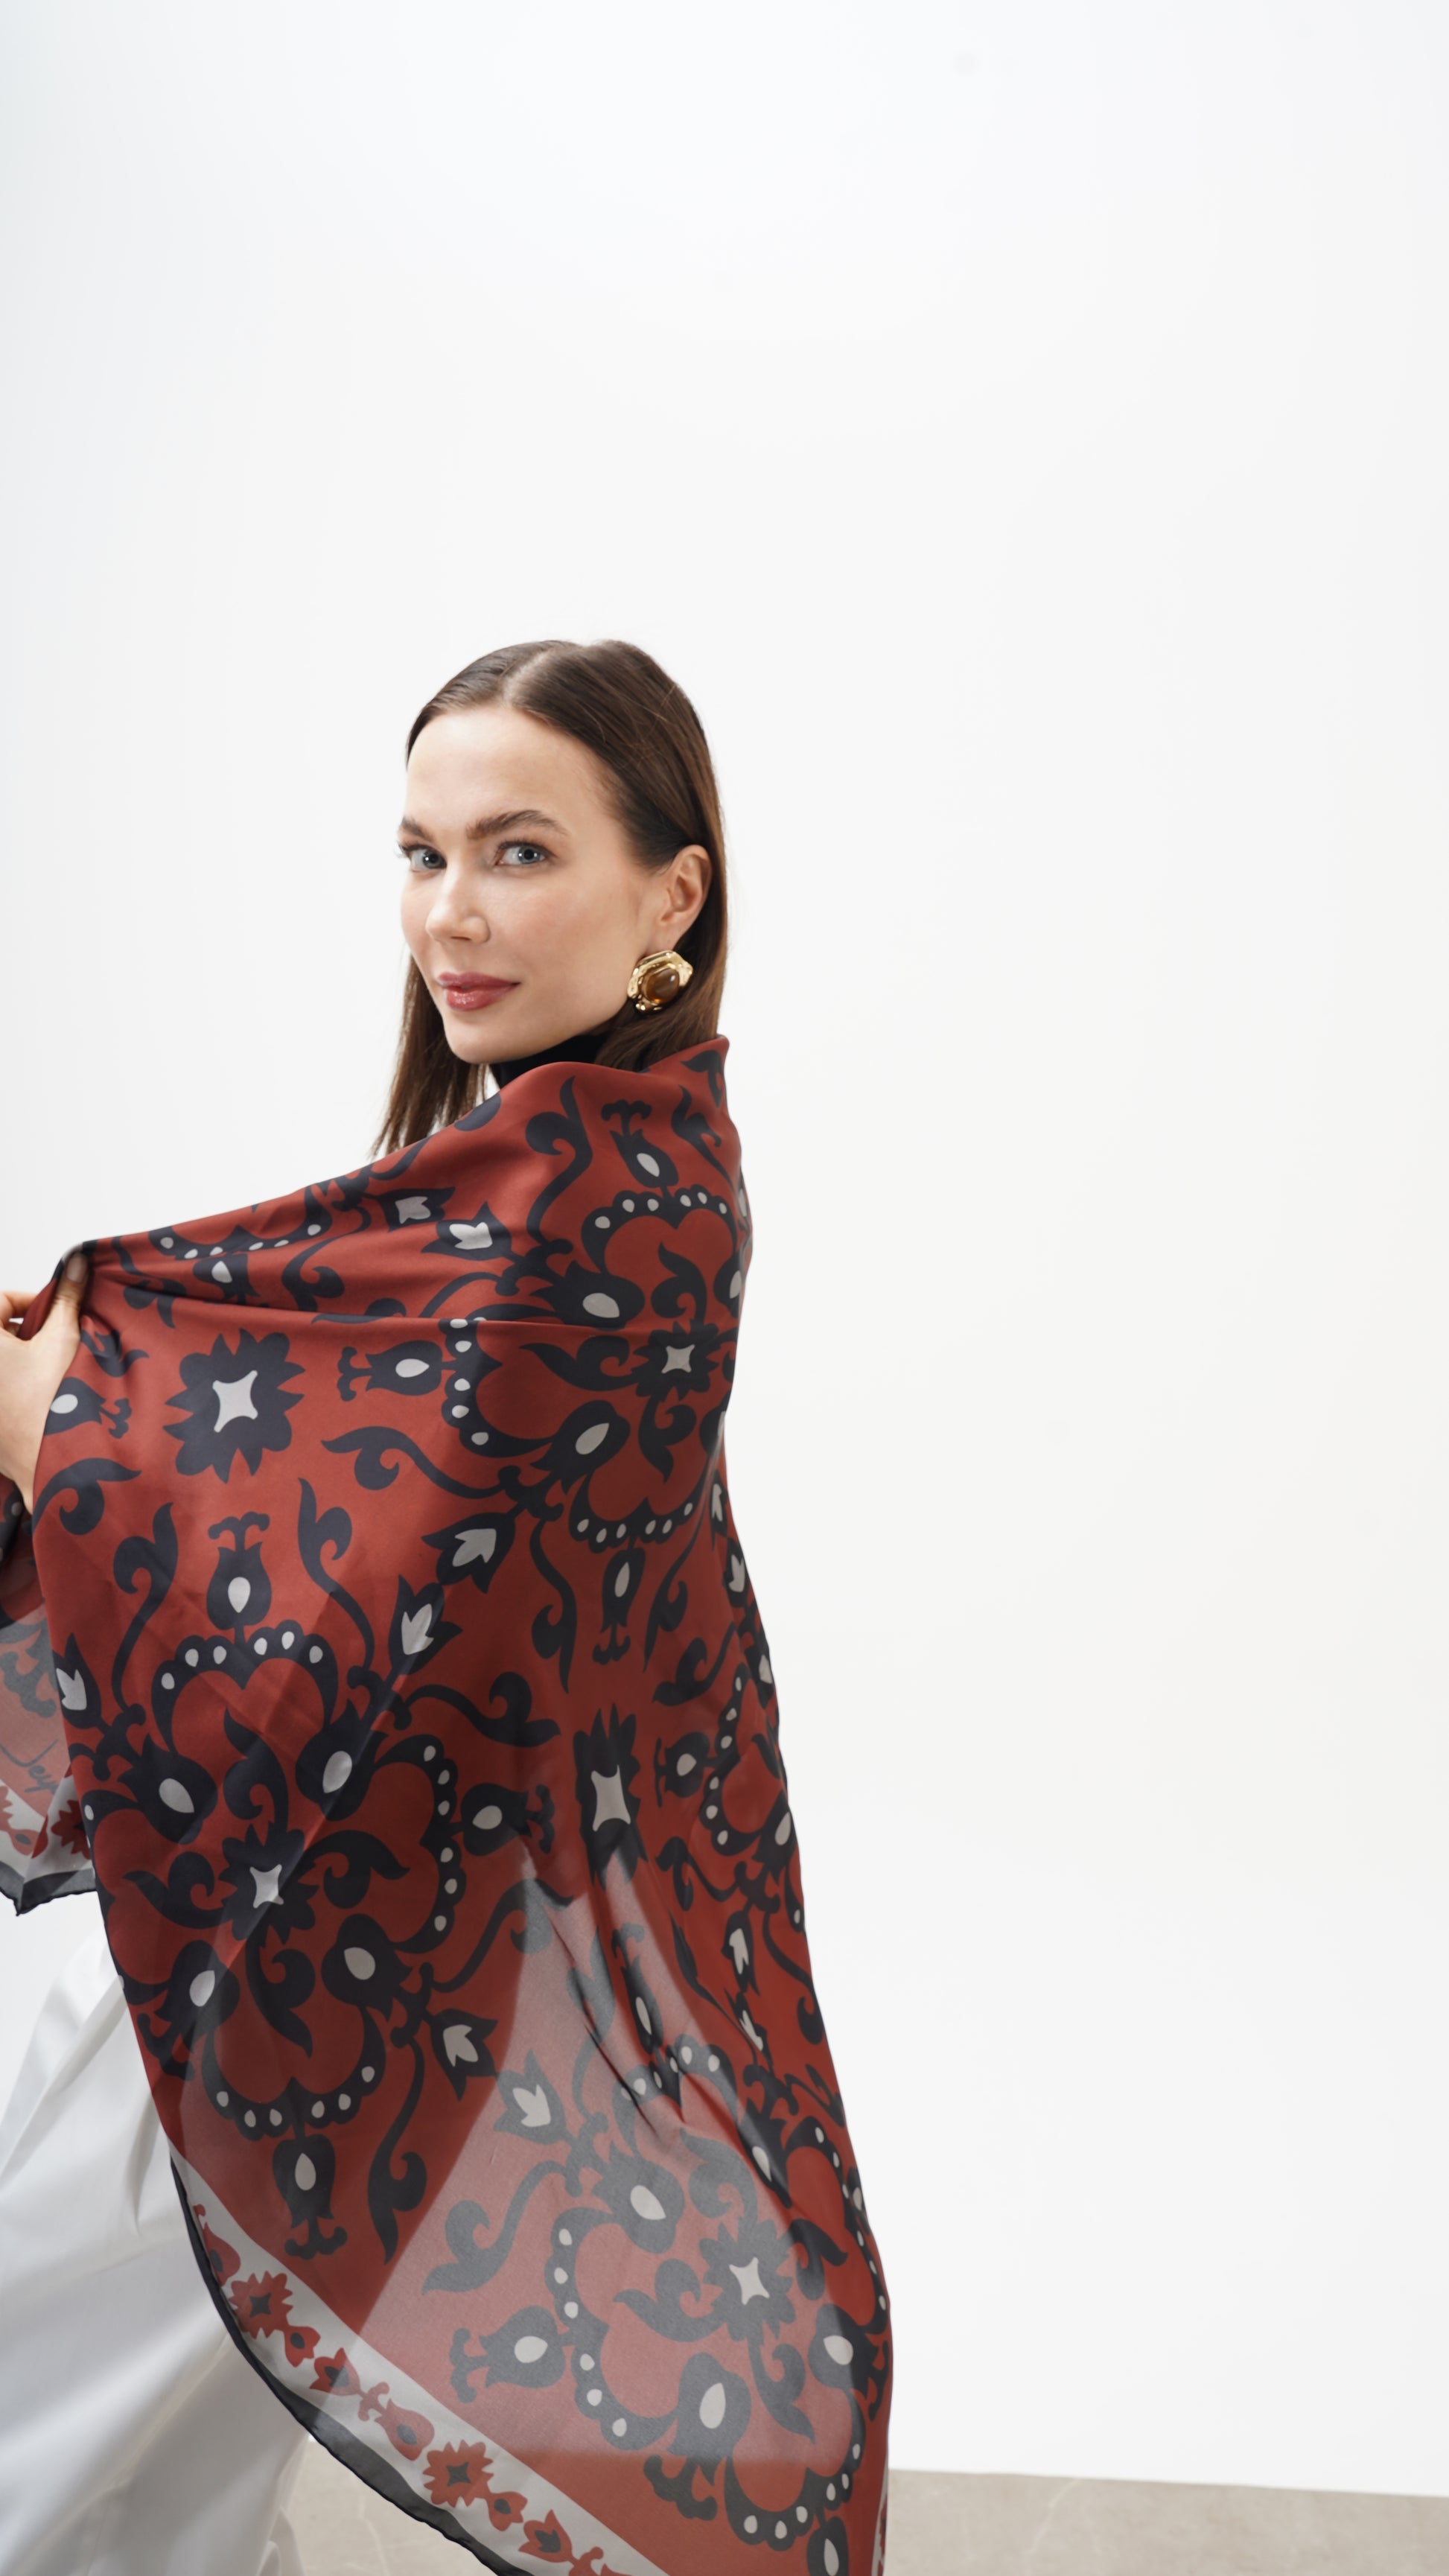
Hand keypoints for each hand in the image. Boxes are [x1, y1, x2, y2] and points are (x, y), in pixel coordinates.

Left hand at [0, 1257, 88, 1513]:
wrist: (53, 1466)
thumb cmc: (51, 1407)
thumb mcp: (62, 1339)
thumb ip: (68, 1297)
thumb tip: (76, 1264)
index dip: (31, 1301)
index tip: (57, 1310)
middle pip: (0, 1333)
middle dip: (30, 1330)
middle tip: (59, 1338)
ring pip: (4, 1363)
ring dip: (26, 1358)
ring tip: (56, 1367)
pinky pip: (7, 1391)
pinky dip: (21, 1386)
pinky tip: (47, 1394)